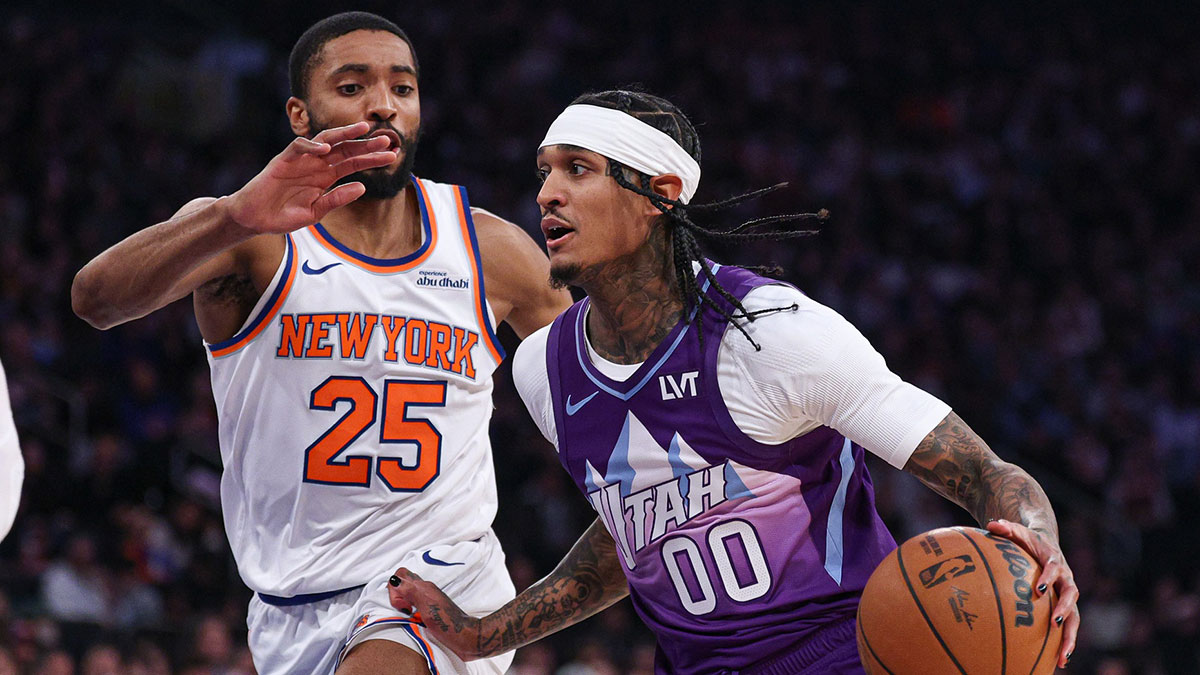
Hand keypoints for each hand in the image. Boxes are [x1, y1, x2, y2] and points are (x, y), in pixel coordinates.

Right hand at [225, 122, 395, 232]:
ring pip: (326, 140)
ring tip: (363, 129)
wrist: (254, 218)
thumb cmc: (283, 215)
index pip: (354, 164)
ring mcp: (301, 160)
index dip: (372, 159)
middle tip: (387, 139)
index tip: (392, 156)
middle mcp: (317, 164)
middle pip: (345, 149)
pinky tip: (326, 149)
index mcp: (326, 177)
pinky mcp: (284, 159)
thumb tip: (362, 188)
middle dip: (365, 143)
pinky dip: (312, 146)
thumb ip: (337, 199)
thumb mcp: (316, 212)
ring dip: (344, 134)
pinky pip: (299, 146)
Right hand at [388, 567, 483, 659]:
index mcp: (423, 587)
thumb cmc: (448, 624)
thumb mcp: (426, 607)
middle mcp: (425, 590)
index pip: (401, 575)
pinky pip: (413, 603)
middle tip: (404, 609)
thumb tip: (395, 580)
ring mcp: (428, 599)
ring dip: (402, 603)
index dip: (394, 590)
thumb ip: (410, 591)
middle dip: (396, 595)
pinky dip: (409, 610)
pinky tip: (413, 619)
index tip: (401, 604)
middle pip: (403, 582)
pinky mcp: (429, 609)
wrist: (464, 636)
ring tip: (409, 615)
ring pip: (407, 593)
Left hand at [987, 519, 1078, 667]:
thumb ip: (1005, 527)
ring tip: (1063, 656)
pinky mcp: (1066, 606)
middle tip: (1055, 623)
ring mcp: (1068, 594)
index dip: (1048, 578)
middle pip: (1071, 595)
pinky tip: (1058, 662)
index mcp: (1054, 560)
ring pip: (1075, 616)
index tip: (1038, 589)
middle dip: (1065, 609)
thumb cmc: (1027, 539)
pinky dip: (1065, 643)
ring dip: (1070, 636)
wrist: (1046, 543)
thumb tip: (991, 523)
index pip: (1054, 568)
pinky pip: (1068, 627)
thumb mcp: (1016, 531)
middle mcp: (1066, 578)